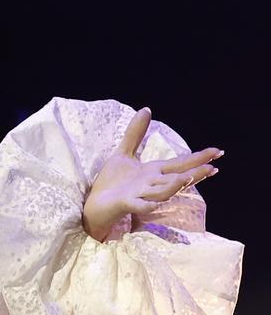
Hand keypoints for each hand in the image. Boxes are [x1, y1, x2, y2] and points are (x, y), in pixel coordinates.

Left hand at [82, 107, 222, 241]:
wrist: (96, 205)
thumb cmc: (112, 182)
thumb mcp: (124, 153)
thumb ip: (135, 133)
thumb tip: (147, 109)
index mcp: (153, 172)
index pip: (179, 164)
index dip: (198, 157)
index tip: (218, 151)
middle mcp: (151, 184)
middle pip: (176, 178)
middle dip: (195, 173)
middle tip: (214, 168)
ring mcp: (140, 195)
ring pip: (161, 192)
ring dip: (173, 186)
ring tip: (187, 177)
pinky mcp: (125, 203)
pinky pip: (138, 206)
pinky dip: (146, 205)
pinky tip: (153, 205)